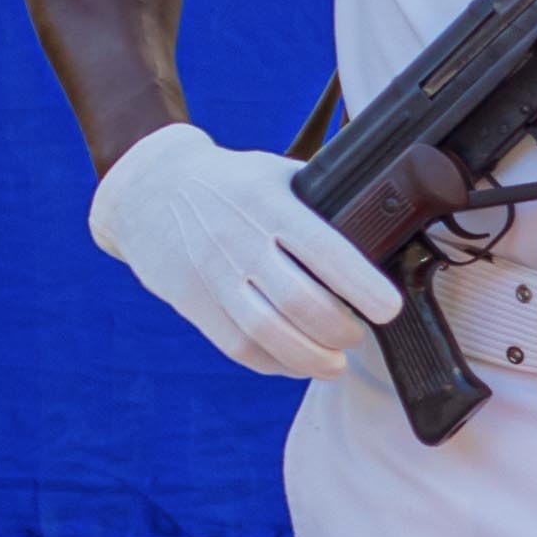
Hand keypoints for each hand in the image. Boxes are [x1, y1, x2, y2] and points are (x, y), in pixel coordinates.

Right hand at [89, 121, 396, 376]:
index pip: (324, 250)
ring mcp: (214, 277)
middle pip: (300, 303)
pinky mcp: (194, 304)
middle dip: (341, 331)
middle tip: (358, 335)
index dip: (361, 285)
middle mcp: (240, 243)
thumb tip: (382, 225)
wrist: (148, 190)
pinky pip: (239, 346)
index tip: (388, 309)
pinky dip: (276, 363)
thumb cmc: (230, 183)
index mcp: (269, 205)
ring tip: (335, 363)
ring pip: (269, 333)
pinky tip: (297, 363)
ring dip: (312, 359)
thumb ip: (321, 200)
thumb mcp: (275, 173)